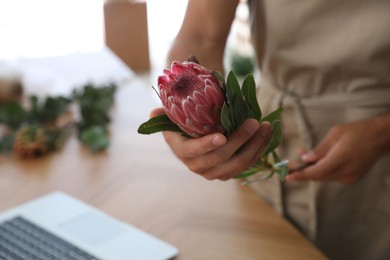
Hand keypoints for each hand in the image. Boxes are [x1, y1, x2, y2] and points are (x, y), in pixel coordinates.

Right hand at [150, 108, 271, 180]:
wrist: (194, 138)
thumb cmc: (183, 124)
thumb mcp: (172, 118)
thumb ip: (164, 115)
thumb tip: (152, 113)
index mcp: (184, 152)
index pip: (195, 152)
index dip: (207, 146)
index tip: (220, 137)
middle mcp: (199, 167)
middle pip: (222, 158)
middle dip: (240, 140)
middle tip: (254, 122)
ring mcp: (216, 172)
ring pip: (238, 164)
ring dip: (255, 146)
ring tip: (266, 127)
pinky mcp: (230, 172)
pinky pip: (247, 165)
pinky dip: (259, 151)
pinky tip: (267, 136)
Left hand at [286, 117, 386, 183]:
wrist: (381, 137)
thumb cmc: (358, 131)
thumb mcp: (335, 134)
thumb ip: (319, 149)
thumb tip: (305, 159)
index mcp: (340, 160)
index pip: (315, 172)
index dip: (300, 175)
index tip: (287, 177)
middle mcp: (345, 172)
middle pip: (317, 175)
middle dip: (302, 169)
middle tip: (289, 162)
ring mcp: (349, 177)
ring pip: (323, 176)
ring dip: (312, 167)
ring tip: (303, 154)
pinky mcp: (351, 177)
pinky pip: (331, 175)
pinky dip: (322, 169)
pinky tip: (318, 159)